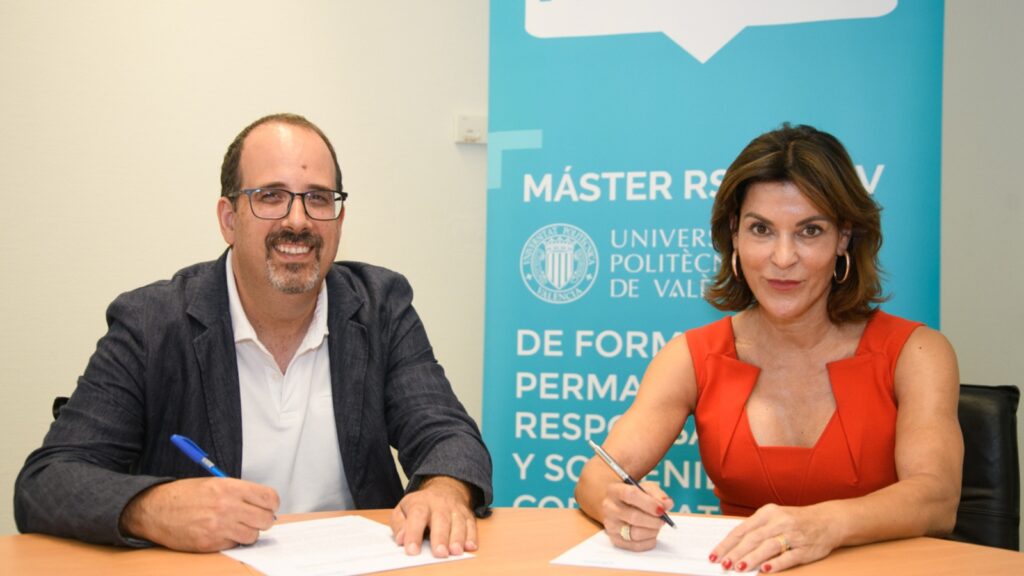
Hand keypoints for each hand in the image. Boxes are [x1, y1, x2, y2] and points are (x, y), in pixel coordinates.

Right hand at [119, 478, 278, 551]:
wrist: (155, 509)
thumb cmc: (185, 495)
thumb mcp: (215, 483)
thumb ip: (240, 492)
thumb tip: (263, 504)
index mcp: (230, 488)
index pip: (269, 498)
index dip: (271, 504)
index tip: (268, 506)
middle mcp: (227, 507)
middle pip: (266, 519)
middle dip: (263, 520)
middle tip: (253, 518)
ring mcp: (219, 527)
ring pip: (253, 535)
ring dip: (248, 532)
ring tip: (236, 526)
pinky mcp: (210, 543)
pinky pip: (235, 545)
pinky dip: (233, 541)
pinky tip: (222, 533)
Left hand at [391, 476, 476, 557]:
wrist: (444, 489)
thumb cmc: (421, 505)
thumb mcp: (402, 509)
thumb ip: (399, 524)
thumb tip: (401, 539)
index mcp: (420, 503)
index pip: (417, 516)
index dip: (414, 533)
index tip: (412, 550)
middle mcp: (440, 505)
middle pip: (441, 519)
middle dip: (440, 537)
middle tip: (439, 553)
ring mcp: (455, 509)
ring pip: (458, 522)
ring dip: (458, 538)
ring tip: (455, 551)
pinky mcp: (467, 515)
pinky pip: (471, 524)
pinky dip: (472, 536)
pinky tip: (470, 546)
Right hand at [601, 481, 673, 551]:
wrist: (621, 506)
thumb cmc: (636, 497)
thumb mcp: (646, 489)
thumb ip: (658, 495)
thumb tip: (667, 504)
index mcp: (615, 491)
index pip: (630, 495)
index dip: (649, 503)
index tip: (662, 509)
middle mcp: (609, 508)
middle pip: (633, 517)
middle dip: (653, 520)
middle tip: (663, 520)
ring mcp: (610, 525)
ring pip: (635, 533)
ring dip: (652, 531)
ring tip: (657, 526)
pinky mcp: (615, 540)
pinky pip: (635, 546)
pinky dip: (648, 542)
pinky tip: (652, 534)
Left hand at [710, 503, 838, 572]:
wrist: (828, 520)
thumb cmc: (795, 520)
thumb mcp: (774, 517)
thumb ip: (755, 529)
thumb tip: (732, 547)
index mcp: (767, 513)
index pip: (742, 529)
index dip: (727, 543)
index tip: (714, 554)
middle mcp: (779, 522)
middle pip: (753, 538)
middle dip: (736, 552)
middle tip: (723, 564)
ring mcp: (793, 535)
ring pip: (769, 547)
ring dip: (752, 557)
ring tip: (739, 567)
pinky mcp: (805, 549)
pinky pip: (788, 557)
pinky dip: (775, 563)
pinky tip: (764, 569)